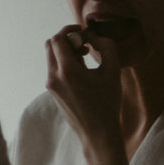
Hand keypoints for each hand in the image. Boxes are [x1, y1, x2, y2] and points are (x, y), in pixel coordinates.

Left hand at [45, 23, 122, 146]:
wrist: (98, 134)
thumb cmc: (107, 103)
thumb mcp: (113, 71)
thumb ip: (106, 46)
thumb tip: (93, 35)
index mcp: (67, 71)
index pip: (57, 39)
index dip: (69, 30)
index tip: (84, 32)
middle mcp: (54, 77)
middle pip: (50, 46)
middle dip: (66, 40)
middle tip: (84, 45)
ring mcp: (51, 86)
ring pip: (51, 58)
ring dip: (66, 52)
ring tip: (86, 58)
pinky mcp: (53, 93)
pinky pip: (54, 70)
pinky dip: (64, 64)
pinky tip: (82, 72)